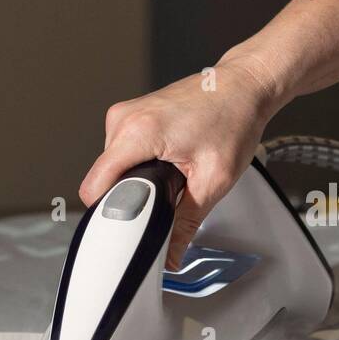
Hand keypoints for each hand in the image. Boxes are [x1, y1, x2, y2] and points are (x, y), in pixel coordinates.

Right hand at [79, 53, 281, 269]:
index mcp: (137, 132)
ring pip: (114, 167)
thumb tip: (170, 254)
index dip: (107, 215)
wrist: (244, 85)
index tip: (127, 229)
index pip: (94, 187)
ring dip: (138, 179)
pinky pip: (123, 152)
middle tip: (166, 199)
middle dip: (130, 198)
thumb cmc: (235, 119)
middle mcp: (123, 119)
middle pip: (104, 180)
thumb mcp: (214, 180)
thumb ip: (186, 222)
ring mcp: (126, 114)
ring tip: (173, 173)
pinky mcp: (133, 115)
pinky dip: (142, 164)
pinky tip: (170, 161)